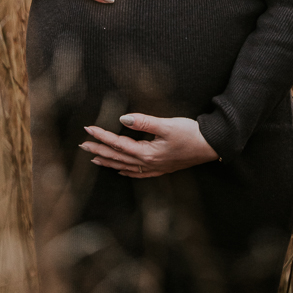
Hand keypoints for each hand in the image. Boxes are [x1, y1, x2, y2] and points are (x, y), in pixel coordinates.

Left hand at [79, 113, 219, 176]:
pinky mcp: (161, 169)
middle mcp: (148, 164)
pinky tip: (120, 170)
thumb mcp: (167, 125)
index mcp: (147, 154)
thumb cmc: (191, 134)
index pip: (118, 144)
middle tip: (81, 145)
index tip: (87, 129)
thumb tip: (123, 118)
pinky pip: (137, 173)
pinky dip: (125, 171)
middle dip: (98, 150)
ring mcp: (154, 169)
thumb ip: (143, 122)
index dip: (102, 136)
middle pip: (117, 157)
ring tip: (93, 159)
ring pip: (125, 167)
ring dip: (108, 162)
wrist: (210, 146)